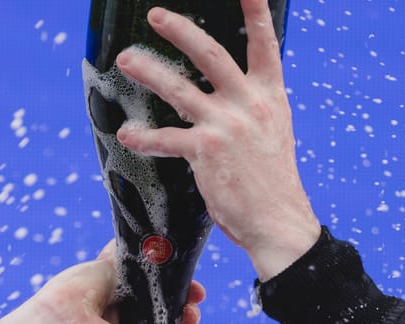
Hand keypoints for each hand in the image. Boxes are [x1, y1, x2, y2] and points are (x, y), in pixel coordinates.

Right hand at [0, 244, 204, 323]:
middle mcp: (124, 320)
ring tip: (189, 287)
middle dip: (184, 307)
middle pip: (163, 306)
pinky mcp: (105, 268)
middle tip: (190, 311)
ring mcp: (116, 293)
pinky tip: (164, 248)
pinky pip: (127, 250)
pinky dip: (146, 246)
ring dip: (175, 278)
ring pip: (153, 279)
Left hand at [114, 0, 320, 280]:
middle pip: (211, 54)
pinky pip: (166, 139)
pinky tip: (128, 135)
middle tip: (156, 16)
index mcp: (270, 96)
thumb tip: (235, 92)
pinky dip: (144, 137)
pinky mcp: (206, 151)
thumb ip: (254, 108)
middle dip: (181, 31)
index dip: (255, 11)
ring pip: (180, 89)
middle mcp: (249, 104)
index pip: (264, 43)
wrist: (278, 221)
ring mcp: (226, 125)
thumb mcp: (273, 132)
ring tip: (126, 60)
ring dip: (149, 72)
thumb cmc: (273, 182)